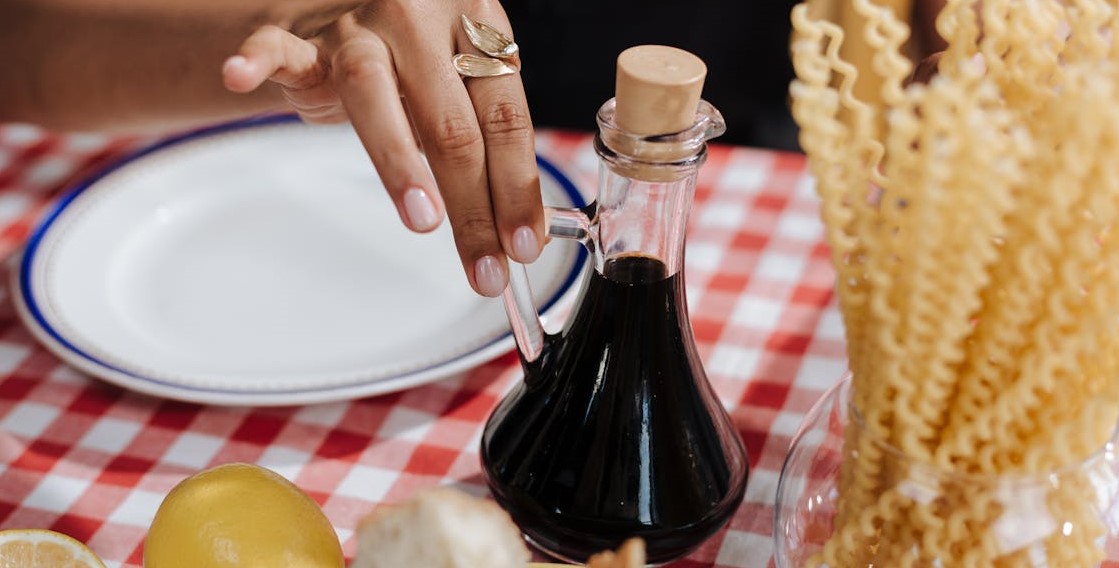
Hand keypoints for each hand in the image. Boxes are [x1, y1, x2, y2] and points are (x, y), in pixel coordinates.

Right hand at [222, 0, 543, 297]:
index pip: (505, 118)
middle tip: (484, 267)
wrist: (350, 7)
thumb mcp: (463, 87)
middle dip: (473, 208)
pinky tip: (239, 75)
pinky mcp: (301, 38)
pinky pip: (275, 47)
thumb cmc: (415, 60)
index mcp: (476, 25)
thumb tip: (519, 229)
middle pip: (452, 125)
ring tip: (424, 220)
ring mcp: (357, 26)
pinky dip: (256, 60)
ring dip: (400, 164)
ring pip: (375, 93)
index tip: (523, 244)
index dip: (517, 187)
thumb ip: (488, 145)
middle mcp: (420, 18)